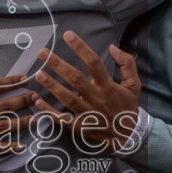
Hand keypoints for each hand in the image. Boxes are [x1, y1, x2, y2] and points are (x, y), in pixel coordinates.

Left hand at [33, 31, 141, 152]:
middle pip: (75, 78)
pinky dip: (49, 112)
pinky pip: (63, 119)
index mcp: (108, 85)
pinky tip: (37, 102)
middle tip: (42, 52)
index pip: (93, 62)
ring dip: (52, 85)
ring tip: (38, 74)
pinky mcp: (80, 127)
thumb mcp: (134, 85)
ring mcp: (87, 113)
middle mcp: (96, 98)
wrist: (129, 137)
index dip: (80, 47)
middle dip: (58, 64)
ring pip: (67, 98)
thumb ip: (127, 64)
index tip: (68, 35)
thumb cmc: (128, 108)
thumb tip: (112, 47)